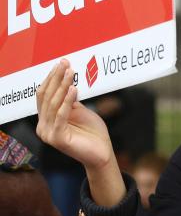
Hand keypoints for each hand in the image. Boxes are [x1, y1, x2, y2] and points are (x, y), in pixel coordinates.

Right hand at [36, 60, 124, 206]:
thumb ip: (70, 99)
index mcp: (46, 118)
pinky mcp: (57, 138)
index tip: (62, 62)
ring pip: (52, 104)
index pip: (44, 94)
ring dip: (62, 86)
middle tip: (64, 63)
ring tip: (71, 73)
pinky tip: (73, 90)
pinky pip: (60, 116)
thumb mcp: (80, 111)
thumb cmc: (92, 132)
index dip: (52, 78)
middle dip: (56, 78)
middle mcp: (42, 126)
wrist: (102, 153)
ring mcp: (47, 133)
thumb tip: (67, 80)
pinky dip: (66, 101)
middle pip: (46, 97)